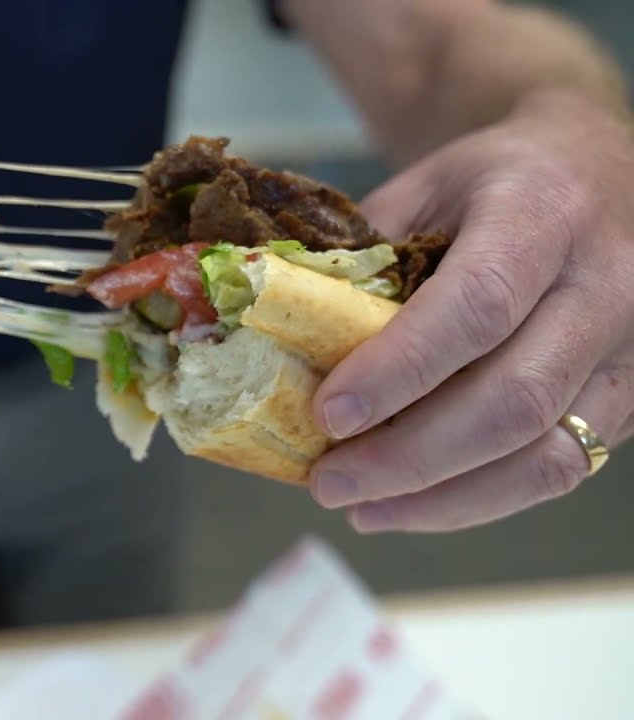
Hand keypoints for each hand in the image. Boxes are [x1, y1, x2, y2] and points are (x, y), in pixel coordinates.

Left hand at [307, 86, 633, 531]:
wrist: (594, 171)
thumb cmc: (492, 183)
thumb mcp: (422, 187)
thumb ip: (361, 257)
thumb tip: (275, 339)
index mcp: (543, 211)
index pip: (477, 305)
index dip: (399, 369)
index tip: (328, 414)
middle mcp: (606, 283)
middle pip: (514, 397)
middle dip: (410, 456)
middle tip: (327, 480)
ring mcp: (629, 350)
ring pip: (547, 455)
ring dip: (442, 498)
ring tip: (360, 507)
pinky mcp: (632, 399)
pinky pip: (561, 471)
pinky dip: (478, 501)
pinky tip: (411, 505)